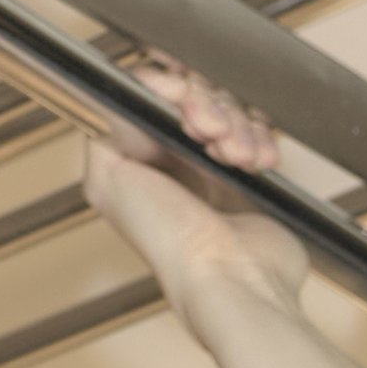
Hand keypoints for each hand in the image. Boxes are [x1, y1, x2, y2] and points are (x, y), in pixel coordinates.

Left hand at [81, 56, 309, 328]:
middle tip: (213, 132)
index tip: (185, 99)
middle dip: (210, 108)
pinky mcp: (249, 180)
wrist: (232, 278)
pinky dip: (261, 142)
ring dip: (239, 126)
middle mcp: (173, 162)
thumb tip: (118, 92)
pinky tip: (256, 163)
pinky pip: (257, 135)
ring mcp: (213, 169)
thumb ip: (105, 125)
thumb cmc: (171, 243)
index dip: (173, 89)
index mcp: (137, 158)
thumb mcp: (110, 175)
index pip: (152, 93)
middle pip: (195, 97)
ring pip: (229, 113)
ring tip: (237, 157)